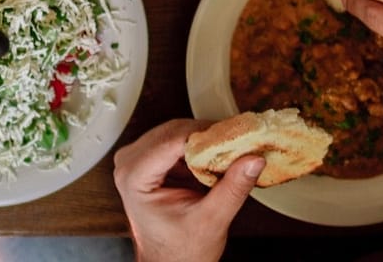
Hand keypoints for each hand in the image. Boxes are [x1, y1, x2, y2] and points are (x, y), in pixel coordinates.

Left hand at [112, 119, 261, 261]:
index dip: (206, 134)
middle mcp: (129, 162)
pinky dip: (200, 146)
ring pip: (177, 132)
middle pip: (174, 131)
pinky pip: (177, 140)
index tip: (236, 135)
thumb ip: (233, 189)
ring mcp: (137, 159)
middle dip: (209, 135)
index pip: (172, 140)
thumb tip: (253, 159)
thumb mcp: (211, 221)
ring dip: (206, 139)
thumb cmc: (180, 250)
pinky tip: (219, 156)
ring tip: (233, 150)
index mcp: (134, 176)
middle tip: (241, 141)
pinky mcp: (150, 160)